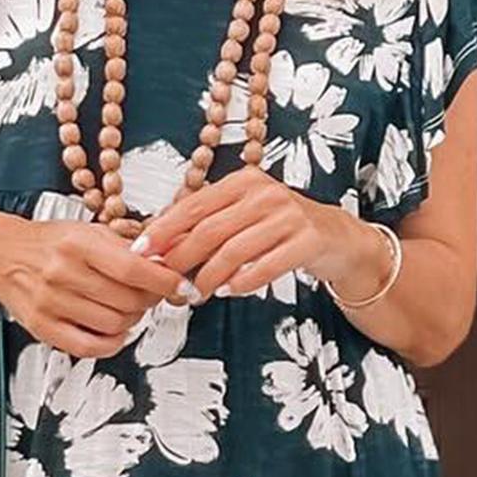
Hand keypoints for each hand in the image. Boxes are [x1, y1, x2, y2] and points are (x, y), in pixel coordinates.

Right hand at [0, 216, 184, 358]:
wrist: (1, 255)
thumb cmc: (48, 243)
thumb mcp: (88, 232)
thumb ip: (127, 248)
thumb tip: (167, 263)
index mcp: (77, 243)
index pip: (133, 268)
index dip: (164, 280)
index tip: (180, 286)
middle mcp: (62, 273)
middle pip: (127, 300)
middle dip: (149, 300)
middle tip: (151, 294)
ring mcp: (51, 303)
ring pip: (114, 324)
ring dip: (132, 320)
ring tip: (128, 308)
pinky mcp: (43, 327)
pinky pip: (89, 347)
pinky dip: (111, 343)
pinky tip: (114, 330)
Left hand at [133, 167, 380, 300]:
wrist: (336, 237)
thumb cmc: (279, 228)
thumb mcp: (244, 215)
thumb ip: (208, 225)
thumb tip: (158, 248)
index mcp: (242, 181)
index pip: (193, 206)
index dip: (163, 230)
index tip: (140, 253)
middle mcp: (264, 193)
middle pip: (210, 230)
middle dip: (181, 260)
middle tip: (165, 284)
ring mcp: (288, 215)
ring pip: (234, 251)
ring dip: (208, 278)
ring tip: (194, 295)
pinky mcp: (307, 240)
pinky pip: (266, 265)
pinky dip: (243, 282)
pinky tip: (227, 292)